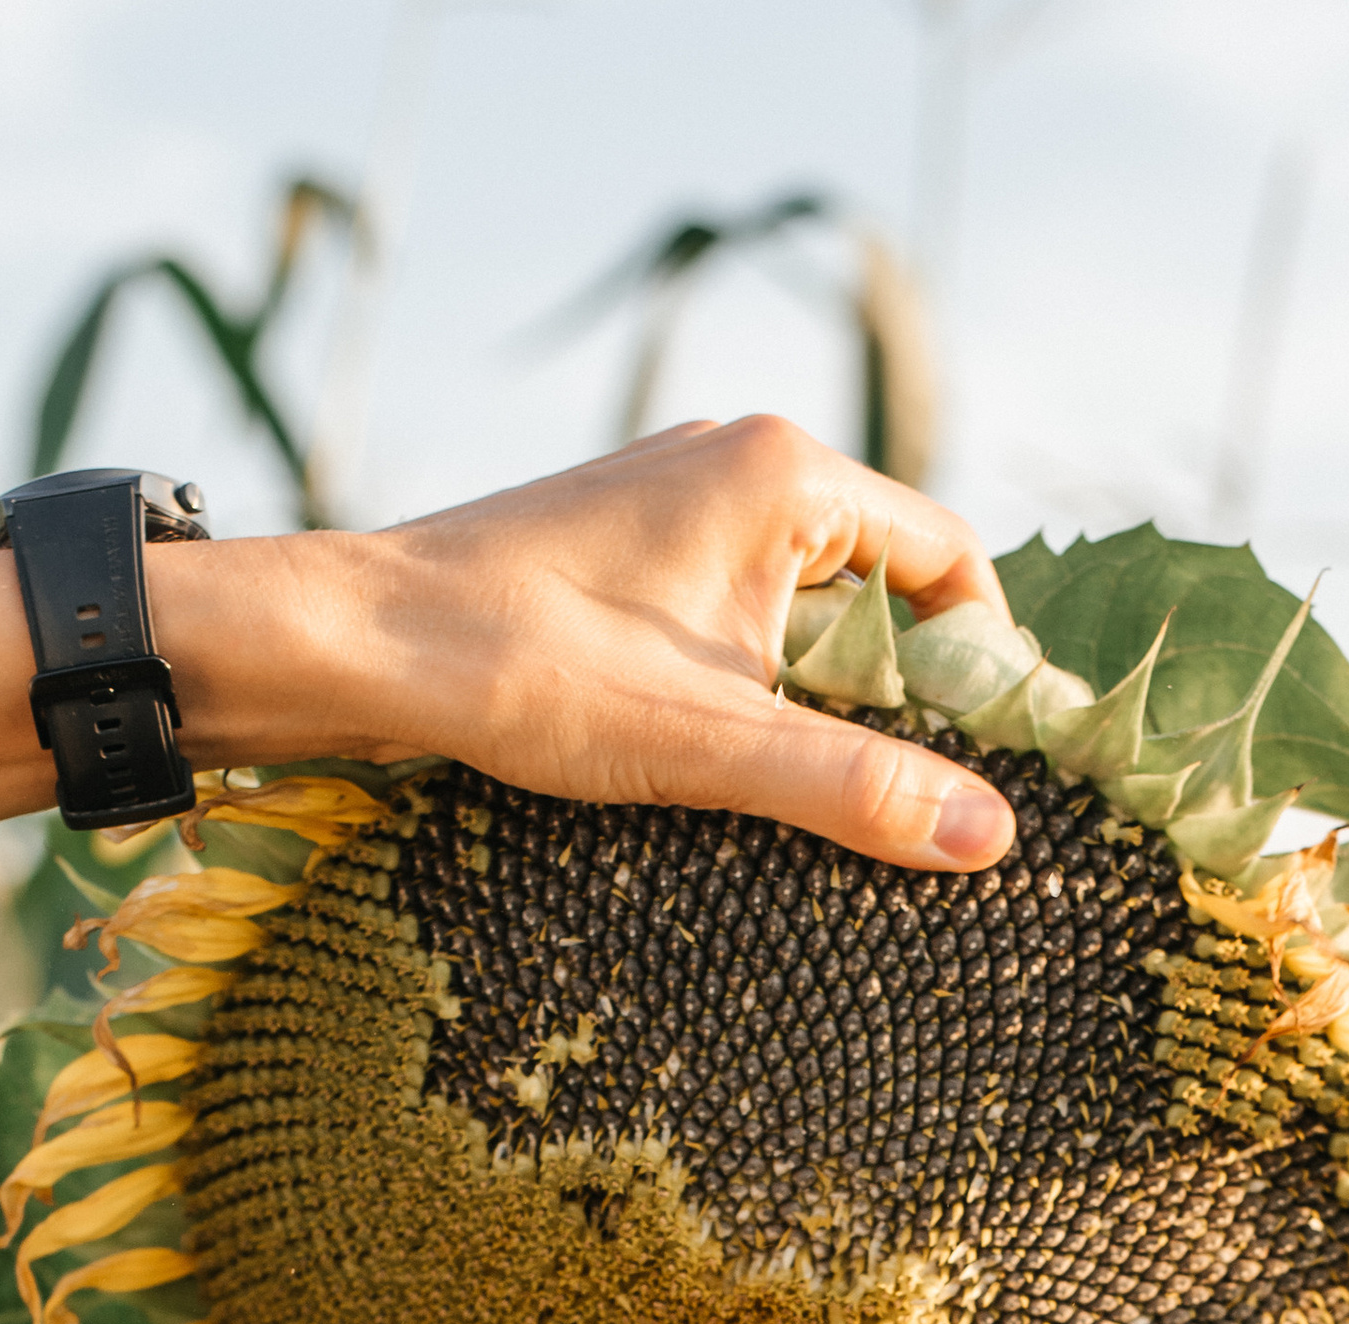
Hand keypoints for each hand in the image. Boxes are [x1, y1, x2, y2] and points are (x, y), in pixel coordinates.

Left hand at [211, 415, 1018, 872]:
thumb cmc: (528, 673)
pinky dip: (747, 684)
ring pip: (800, 604)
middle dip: (896, 692)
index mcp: (786, 475)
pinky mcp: (623, 545)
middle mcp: (737, 460)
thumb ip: (857, 786)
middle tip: (895, 796)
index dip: (983, 660)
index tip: (983, 758)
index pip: (949, 556)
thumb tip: (993, 836)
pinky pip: (730, 612)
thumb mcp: (712, 747)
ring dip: (814, 696)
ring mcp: (673, 497)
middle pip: (881, 584)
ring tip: (802, 790)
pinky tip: (719, 756)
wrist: (356, 644)